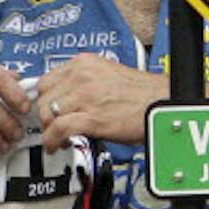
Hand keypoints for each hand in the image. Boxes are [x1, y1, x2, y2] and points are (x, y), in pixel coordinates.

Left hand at [36, 54, 167, 149]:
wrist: (164, 103)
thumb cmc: (144, 93)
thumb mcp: (108, 74)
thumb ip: (84, 81)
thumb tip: (65, 98)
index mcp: (86, 62)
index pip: (47, 80)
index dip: (45, 99)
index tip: (48, 110)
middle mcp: (83, 75)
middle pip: (43, 97)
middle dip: (45, 115)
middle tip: (53, 126)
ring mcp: (86, 95)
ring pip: (47, 113)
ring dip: (48, 131)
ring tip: (57, 139)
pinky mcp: (92, 117)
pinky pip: (58, 129)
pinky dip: (52, 141)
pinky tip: (57, 146)